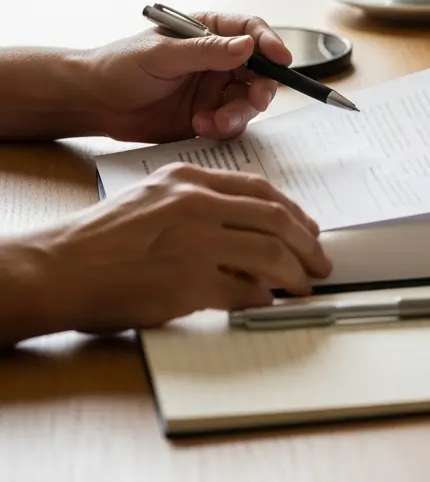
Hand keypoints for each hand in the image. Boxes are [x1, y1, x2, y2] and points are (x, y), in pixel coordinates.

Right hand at [28, 163, 331, 334]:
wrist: (57, 267)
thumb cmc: (99, 240)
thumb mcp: (153, 200)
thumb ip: (201, 206)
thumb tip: (249, 231)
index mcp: (188, 180)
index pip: (261, 190)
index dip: (295, 212)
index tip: (309, 229)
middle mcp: (196, 204)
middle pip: (276, 220)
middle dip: (308, 244)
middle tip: (319, 263)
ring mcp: (195, 242)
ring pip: (271, 254)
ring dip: (296, 274)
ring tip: (303, 286)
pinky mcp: (190, 281)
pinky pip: (245, 291)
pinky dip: (263, 298)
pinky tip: (267, 303)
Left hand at [85, 12, 292, 142]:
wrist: (95, 104)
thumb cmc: (120, 67)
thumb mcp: (163, 55)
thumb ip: (207, 51)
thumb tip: (248, 45)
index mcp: (209, 32)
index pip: (251, 31)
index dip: (270, 44)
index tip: (282, 59)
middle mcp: (218, 60)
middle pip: (260, 71)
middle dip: (261, 89)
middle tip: (254, 102)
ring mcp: (215, 89)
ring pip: (249, 101)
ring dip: (238, 113)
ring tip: (212, 122)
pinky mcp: (210, 115)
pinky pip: (233, 123)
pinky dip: (222, 127)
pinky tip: (199, 126)